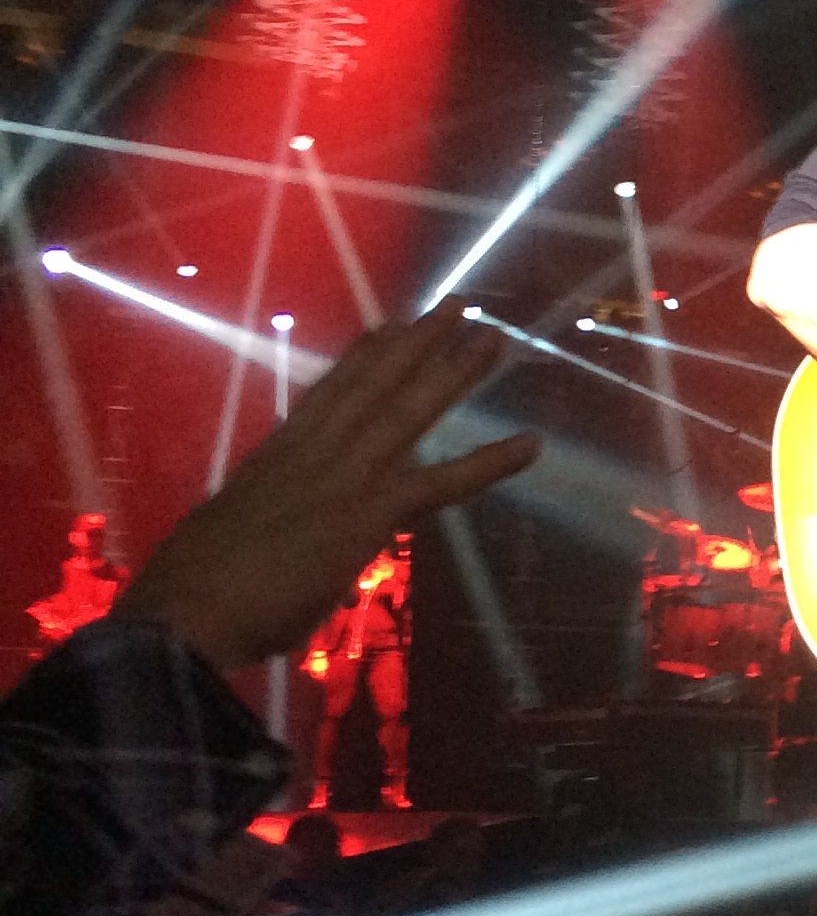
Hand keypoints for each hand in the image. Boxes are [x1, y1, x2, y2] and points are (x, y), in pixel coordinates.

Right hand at [117, 308, 539, 678]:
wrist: (188, 608)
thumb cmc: (198, 589)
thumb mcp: (237, 537)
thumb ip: (270, 527)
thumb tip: (280, 544)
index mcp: (276, 457)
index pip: (328, 394)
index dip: (363, 358)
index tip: (388, 326)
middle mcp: (312, 451)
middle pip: (374, 383)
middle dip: (418, 343)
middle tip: (456, 306)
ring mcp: (343, 476)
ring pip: (409, 410)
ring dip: (455, 372)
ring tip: (493, 337)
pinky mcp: (368, 511)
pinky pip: (442, 482)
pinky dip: (490, 462)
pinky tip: (530, 445)